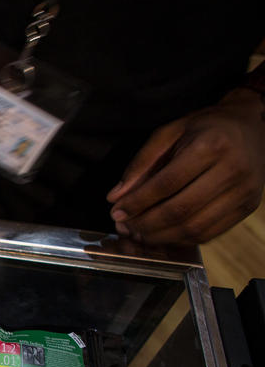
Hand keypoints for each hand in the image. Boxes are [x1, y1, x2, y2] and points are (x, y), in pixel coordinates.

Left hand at [107, 89, 264, 244]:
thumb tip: (115, 197)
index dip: (137, 203)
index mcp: (211, 145)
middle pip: (180, 210)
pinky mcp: (248, 207)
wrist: (253, 126)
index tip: (116, 212)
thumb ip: (141, 164)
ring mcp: (244, 191)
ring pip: (194, 228)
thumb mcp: (169, 133)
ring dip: (161, 236)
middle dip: (146, 224)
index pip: (166, 184)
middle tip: (125, 227)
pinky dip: (181, 239)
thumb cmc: (206, 128)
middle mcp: (232, 169)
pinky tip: (163, 234)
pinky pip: (209, 233)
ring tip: (140, 233)